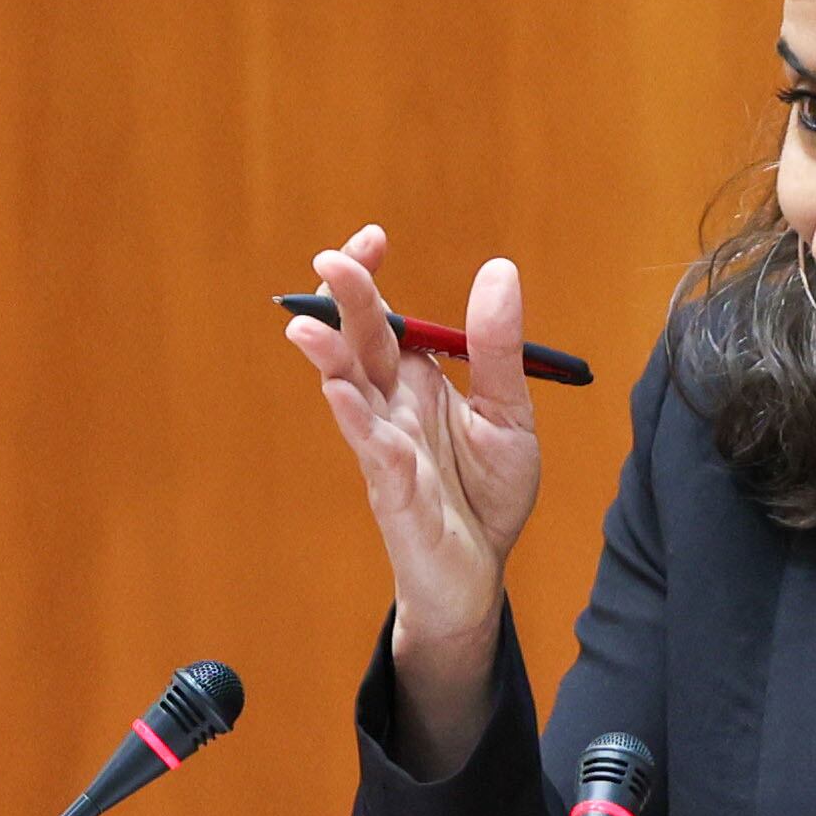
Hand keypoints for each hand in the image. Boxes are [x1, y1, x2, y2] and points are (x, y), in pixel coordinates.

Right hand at [286, 225, 543, 771]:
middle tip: (334, 260)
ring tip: (306, 328)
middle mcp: (391, 407)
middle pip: (359, 343)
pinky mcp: (393, 490)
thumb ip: (497, 347)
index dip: (370, 280)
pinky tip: (340, 393)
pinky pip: (371, 449)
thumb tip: (498, 270)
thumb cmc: (483, 496)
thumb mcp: (509, 412)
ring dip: (328, 359)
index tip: (372, 238)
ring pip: (349, 393)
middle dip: (346, 302)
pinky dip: (356, 420)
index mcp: (415, 382)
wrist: (479, 576)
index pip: (382, 319)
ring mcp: (385, 447)